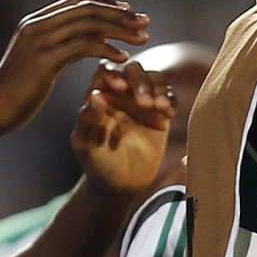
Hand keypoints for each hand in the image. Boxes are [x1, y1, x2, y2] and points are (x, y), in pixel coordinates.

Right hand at [0, 0, 150, 134]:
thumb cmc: (19, 92)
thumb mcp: (43, 62)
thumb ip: (64, 46)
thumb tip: (93, 37)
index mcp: (35, 22)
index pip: (76, 2)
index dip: (105, 4)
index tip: (129, 12)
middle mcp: (36, 25)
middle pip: (86, 8)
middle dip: (119, 14)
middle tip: (145, 21)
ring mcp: (39, 40)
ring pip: (88, 24)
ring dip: (119, 29)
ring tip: (142, 38)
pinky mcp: (44, 59)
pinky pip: (83, 47)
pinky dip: (107, 50)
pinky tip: (124, 58)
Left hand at [73, 62, 175, 192]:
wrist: (121, 185)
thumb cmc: (97, 165)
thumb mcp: (86, 145)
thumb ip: (87, 120)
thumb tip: (96, 96)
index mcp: (99, 95)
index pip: (106, 70)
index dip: (114, 73)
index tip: (120, 88)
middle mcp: (121, 94)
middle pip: (132, 70)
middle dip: (140, 81)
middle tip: (145, 103)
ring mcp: (141, 102)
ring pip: (153, 79)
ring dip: (158, 88)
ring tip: (160, 107)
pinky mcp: (159, 115)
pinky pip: (169, 97)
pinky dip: (171, 100)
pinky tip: (169, 113)